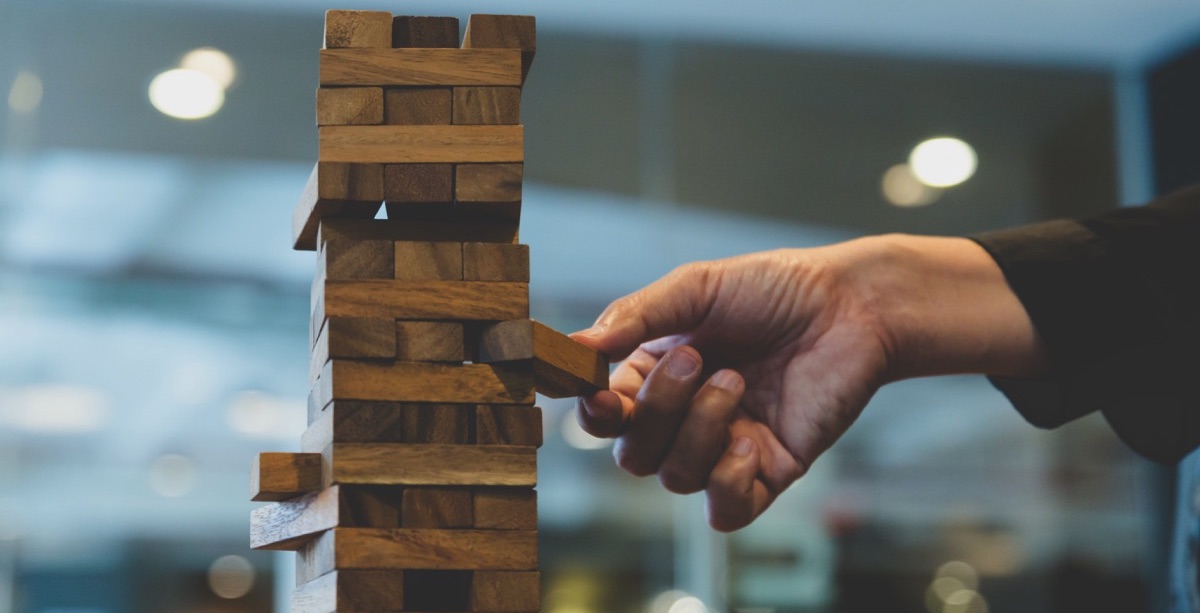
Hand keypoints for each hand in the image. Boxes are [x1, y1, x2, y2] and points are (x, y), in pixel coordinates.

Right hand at [571, 236, 1043, 530]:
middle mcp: (685, 417)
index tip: (595, 390)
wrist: (851, 305)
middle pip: (633, 454)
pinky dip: (726, 483)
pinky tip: (746, 442)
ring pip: (676, 476)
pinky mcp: (769, 470)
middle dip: (655, 411)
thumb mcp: (696, 288)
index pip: (604, 414)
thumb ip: (635, 316)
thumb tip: (576, 346)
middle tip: (694, 359)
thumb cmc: (774, 288)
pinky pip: (727, 510)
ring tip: (737, 380)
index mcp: (656, 375)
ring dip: (700, 428)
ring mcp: (726, 447)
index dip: (593, 410)